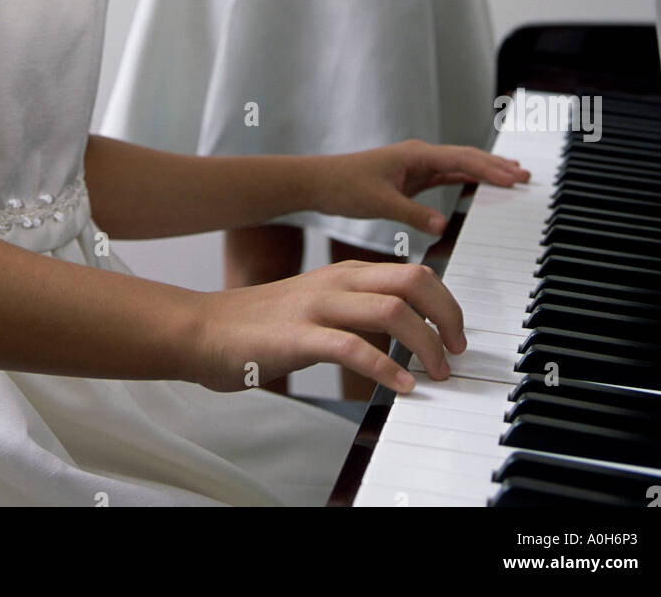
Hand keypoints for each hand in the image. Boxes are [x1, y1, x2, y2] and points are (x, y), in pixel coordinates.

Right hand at [192, 258, 465, 393]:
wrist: (203, 328)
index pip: (414, 272)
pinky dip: (386, 369)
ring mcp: (317, 307)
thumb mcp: (317, 304)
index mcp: (345, 273)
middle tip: (457, 351)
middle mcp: (336, 282)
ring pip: (391, 311)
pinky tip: (401, 387)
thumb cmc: (260, 324)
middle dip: (448, 316)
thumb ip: (356, 310)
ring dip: (425, 344)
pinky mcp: (298, 337)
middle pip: (413, 282)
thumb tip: (403, 332)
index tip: (457, 333)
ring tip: (436, 374)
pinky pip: (353, 349)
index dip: (447, 302)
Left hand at [311, 140, 530, 235]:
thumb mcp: (379, 203)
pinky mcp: (409, 177)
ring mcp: (415, 166)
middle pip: (466, 158)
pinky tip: (479, 185)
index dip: (490, 169)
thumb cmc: (343, 186)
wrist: (317, 182)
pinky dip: (466, 179)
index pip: (461, 160)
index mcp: (415, 155)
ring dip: (485, 171)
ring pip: (458, 165)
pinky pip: (445, 175)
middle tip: (526, 176)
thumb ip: (412, 214)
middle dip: (496, 166)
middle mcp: (418, 156)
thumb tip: (443, 226)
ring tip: (512, 177)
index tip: (515, 178)